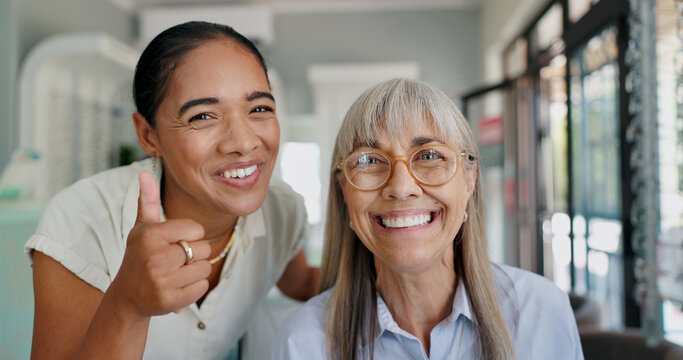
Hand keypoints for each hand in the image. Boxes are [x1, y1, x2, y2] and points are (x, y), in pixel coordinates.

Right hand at [108, 171, 211, 319]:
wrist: (127, 296)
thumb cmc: (139, 256)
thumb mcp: (142, 228)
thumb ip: (147, 200)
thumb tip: (144, 173)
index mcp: (151, 235)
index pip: (197, 230)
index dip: (190, 236)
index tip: (175, 241)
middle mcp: (156, 257)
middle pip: (203, 250)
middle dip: (194, 254)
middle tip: (175, 260)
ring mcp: (162, 281)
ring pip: (205, 269)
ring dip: (195, 271)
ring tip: (176, 273)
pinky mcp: (170, 300)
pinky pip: (202, 287)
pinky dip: (194, 287)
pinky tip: (177, 286)